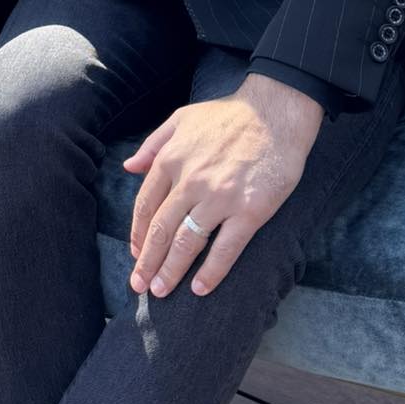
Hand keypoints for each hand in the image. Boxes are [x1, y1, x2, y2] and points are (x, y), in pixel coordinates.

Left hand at [125, 74, 323, 297]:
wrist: (276, 112)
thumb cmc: (229, 115)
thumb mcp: (182, 119)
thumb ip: (153, 144)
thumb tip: (128, 167)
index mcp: (171, 160)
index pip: (146, 206)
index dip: (138, 234)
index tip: (136, 254)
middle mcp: (190, 181)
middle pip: (161, 230)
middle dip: (147, 261)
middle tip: (139, 285)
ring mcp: (220, 197)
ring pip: (187, 242)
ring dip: (171, 271)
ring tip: (161, 291)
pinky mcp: (249, 210)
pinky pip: (226, 248)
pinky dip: (211, 271)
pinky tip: (200, 288)